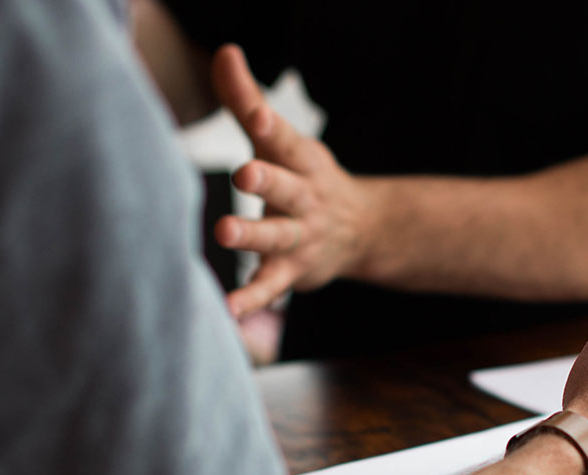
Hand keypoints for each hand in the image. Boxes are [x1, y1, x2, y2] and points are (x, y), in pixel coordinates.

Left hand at [211, 44, 376, 316]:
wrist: (362, 231)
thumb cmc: (303, 177)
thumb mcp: (280, 139)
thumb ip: (246, 99)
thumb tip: (225, 52)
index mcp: (300, 161)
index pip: (285, 139)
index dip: (270, 125)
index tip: (255, 115)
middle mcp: (304, 198)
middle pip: (285, 187)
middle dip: (267, 180)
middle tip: (245, 172)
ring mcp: (300, 237)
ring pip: (277, 237)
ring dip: (253, 235)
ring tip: (226, 232)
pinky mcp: (292, 271)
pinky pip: (271, 287)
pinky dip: (251, 299)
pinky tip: (228, 310)